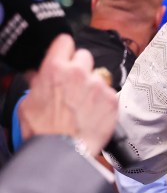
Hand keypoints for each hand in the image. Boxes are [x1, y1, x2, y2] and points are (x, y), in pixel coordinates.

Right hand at [18, 34, 117, 152]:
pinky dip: (104, 101)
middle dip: (80, 68)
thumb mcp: (28, 102)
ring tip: (84, 104)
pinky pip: (110, 92)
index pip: (65, 41)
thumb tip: (39, 74)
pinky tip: (94, 113)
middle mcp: (78, 72)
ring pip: (99, 75)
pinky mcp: (112, 99)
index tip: (66, 56)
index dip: (65, 50)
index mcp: (54, 68)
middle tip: (74, 85)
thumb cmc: (43, 130)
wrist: (62, 151)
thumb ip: (38, 82)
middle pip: (85, 56)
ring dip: (93, 85)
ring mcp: (98, 85)